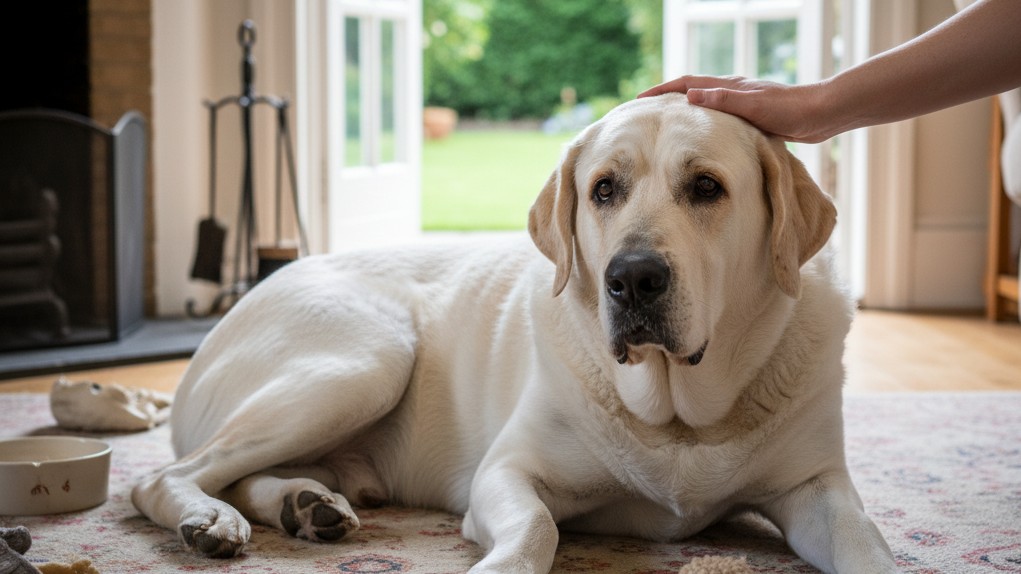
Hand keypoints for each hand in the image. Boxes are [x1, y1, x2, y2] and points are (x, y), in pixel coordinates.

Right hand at [639, 75, 833, 143]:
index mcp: (729, 86)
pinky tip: (702, 139)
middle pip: (691, 93)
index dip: (662, 90)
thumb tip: (689, 97)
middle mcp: (732, 92)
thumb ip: (723, 100)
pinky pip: (717, 119)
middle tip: (646, 113)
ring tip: (666, 127)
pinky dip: (702, 125)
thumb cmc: (789, 110)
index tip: (639, 100)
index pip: (687, 84)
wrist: (821, 114)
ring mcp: (741, 104)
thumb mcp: (753, 106)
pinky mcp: (751, 117)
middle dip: (667, 100)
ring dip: (684, 113)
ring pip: (704, 107)